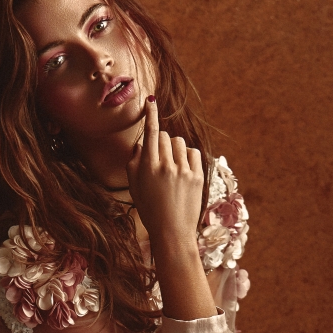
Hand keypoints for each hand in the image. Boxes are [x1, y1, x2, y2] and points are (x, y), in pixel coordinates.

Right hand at [126, 96, 203, 246]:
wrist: (172, 232)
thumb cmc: (150, 210)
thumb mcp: (135, 188)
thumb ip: (134, 163)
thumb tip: (142, 144)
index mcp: (148, 167)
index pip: (150, 132)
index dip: (150, 114)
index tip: (150, 100)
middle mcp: (166, 166)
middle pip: (164, 136)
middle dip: (160, 143)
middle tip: (160, 160)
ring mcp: (184, 170)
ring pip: (179, 143)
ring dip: (174, 150)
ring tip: (172, 168)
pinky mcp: (197, 176)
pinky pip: (193, 153)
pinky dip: (188, 157)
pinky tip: (183, 171)